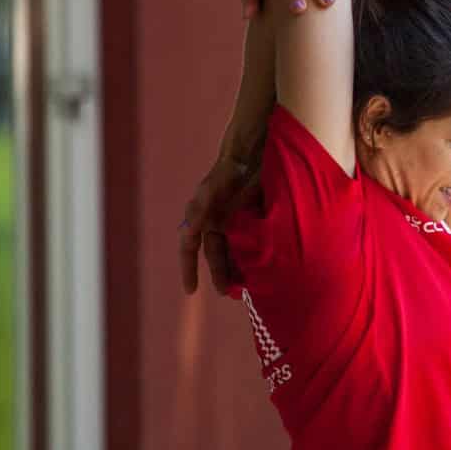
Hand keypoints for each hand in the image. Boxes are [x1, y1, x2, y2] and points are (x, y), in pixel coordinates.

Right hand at [178, 156, 260, 294]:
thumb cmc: (227, 172)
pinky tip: (264, 270)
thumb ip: (199, 211)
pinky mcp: (254, 222)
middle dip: (220, 275)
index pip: (191, 251)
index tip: (190, 290)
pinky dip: (256, 257)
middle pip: (216, 256)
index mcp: (202, 220)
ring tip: (246, 288)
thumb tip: (186, 234)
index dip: (189, 270)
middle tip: (227, 293)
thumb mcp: (211, 191)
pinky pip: (253, 245)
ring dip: (238, 269)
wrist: (251, 156)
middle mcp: (217, 225)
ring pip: (235, 253)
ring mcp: (236, 224)